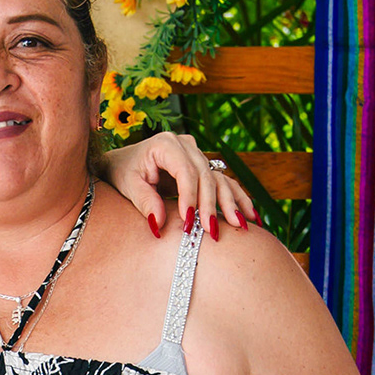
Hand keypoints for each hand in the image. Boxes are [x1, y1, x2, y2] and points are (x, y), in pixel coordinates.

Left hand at [104, 132, 254, 239]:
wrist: (123, 163)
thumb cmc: (123, 172)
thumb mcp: (128, 185)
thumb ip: (144, 202)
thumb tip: (158, 225)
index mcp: (166, 144)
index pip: (185, 171)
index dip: (190, 196)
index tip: (189, 221)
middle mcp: (186, 145)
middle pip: (206, 176)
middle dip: (210, 205)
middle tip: (212, 231)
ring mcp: (197, 154)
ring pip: (219, 179)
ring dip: (231, 203)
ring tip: (242, 226)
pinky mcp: (203, 167)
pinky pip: (223, 183)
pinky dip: (236, 199)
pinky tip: (251, 218)